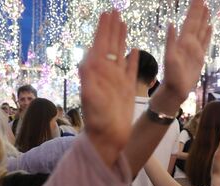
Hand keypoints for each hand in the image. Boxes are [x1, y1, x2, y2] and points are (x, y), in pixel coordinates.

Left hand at [79, 11, 137, 153]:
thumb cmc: (97, 122)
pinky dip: (132, 59)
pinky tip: (134, 50)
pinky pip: (130, 70)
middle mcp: (106, 75)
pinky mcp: (127, 90)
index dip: (103, 29)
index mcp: (97, 74)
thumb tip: (84, 60)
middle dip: (110, 28)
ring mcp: (117, 82)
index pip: (100, 45)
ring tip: (122, 22)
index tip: (106, 13)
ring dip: (120, 38)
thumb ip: (88, 80)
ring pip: (119, 54)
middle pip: (109, 45)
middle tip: (113, 10)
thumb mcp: (91, 100)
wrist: (108, 139)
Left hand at [151, 0, 211, 113]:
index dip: (194, 9)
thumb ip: (170, 42)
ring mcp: (194, 49)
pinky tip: (210, 26)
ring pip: (201, 30)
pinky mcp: (199, 57)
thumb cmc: (171, 77)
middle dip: (199, 10)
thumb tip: (171, 24)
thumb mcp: (169, 59)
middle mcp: (189, 43)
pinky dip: (207, 33)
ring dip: (204, 19)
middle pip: (195, 22)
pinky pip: (205, 42)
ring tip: (207, 7)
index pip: (189, 21)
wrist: (175, 90)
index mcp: (182, 41)